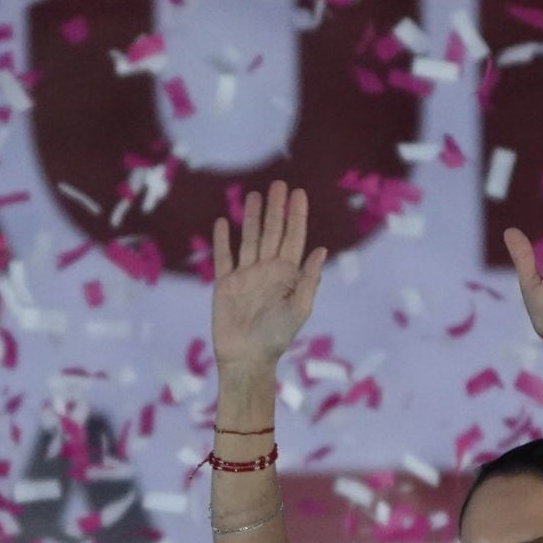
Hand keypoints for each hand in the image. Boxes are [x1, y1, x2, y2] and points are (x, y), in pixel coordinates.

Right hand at [211, 179, 327, 371]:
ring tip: (254, 195)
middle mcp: (267, 271)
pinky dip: (222, 241)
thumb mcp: (300, 308)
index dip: (296, 216)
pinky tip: (222, 223)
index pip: (293, 238)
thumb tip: (321, 250)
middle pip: (272, 232)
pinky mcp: (225, 284)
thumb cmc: (277, 337)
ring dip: (251, 217)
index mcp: (287, 275)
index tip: (298, 194)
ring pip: (249, 239)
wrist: (247, 358)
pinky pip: (223, 258)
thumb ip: (308, 279)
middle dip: (276, 209)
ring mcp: (246, 276)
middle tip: (278, 184)